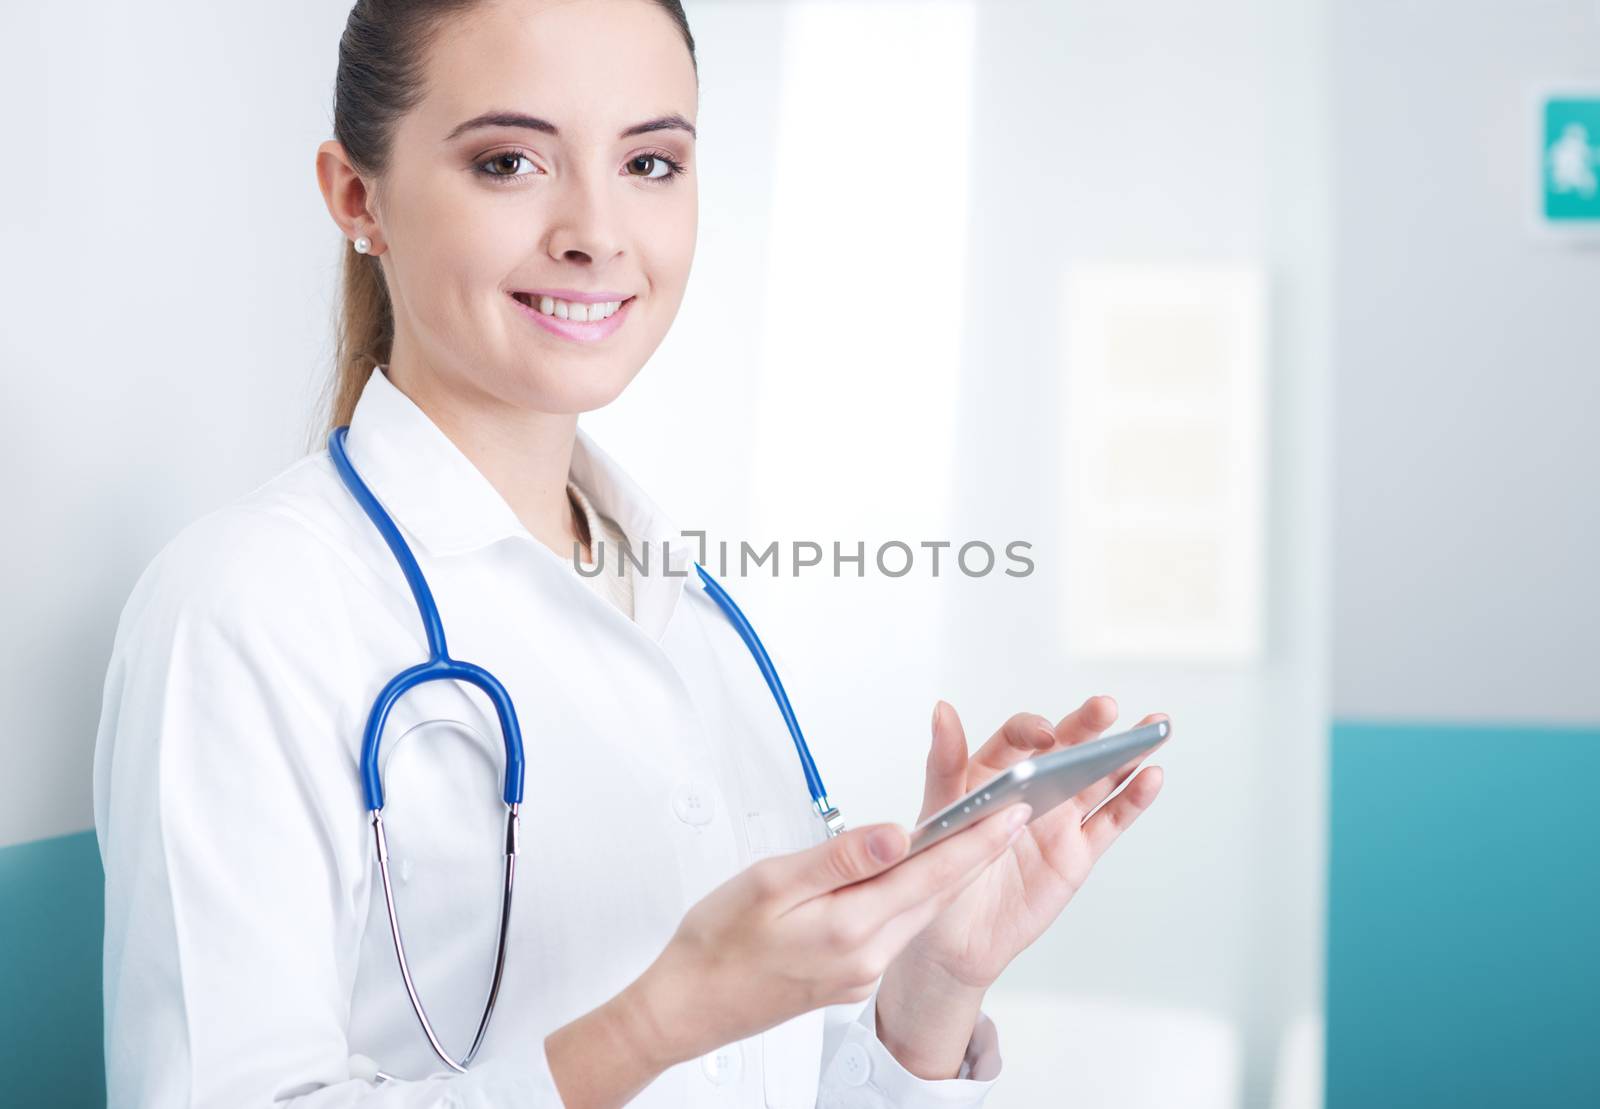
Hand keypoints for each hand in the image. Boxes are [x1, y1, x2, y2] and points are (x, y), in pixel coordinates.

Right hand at [613, 795, 1033, 1073]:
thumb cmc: (717, 944)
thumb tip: (896, 833)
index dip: (978, 839)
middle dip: (976, 851)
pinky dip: (913, 896)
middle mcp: (868, 957)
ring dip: (948, 873)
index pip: (933, 874)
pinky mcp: (851, 978)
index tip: (1014, 809)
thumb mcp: (770, 882)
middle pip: (936, 893)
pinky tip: (913, 874)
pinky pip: (895, 927)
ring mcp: (862, 972)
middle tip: (1010, 809)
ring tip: (973, 831)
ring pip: (918, 910)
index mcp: (851, 928)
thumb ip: (838, 857)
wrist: (688, 1006)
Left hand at [874, 696, 1168, 1076]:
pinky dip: (1134, 798)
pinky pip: (1111, 820)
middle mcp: (1030, 787)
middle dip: (1088, 726)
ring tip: (1153, 728)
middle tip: (1107, 707)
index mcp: (992, 771)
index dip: (1034, 731)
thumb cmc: (936, 873)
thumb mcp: (939, 815)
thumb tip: (942, 710)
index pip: (1018, 738)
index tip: (1047, 737)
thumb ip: (945, 764)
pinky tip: (1151, 777)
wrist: (953, 941)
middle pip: (1065, 748)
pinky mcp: (1078, 852)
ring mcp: (1058, 818)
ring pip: (1098, 777)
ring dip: (1126, 752)